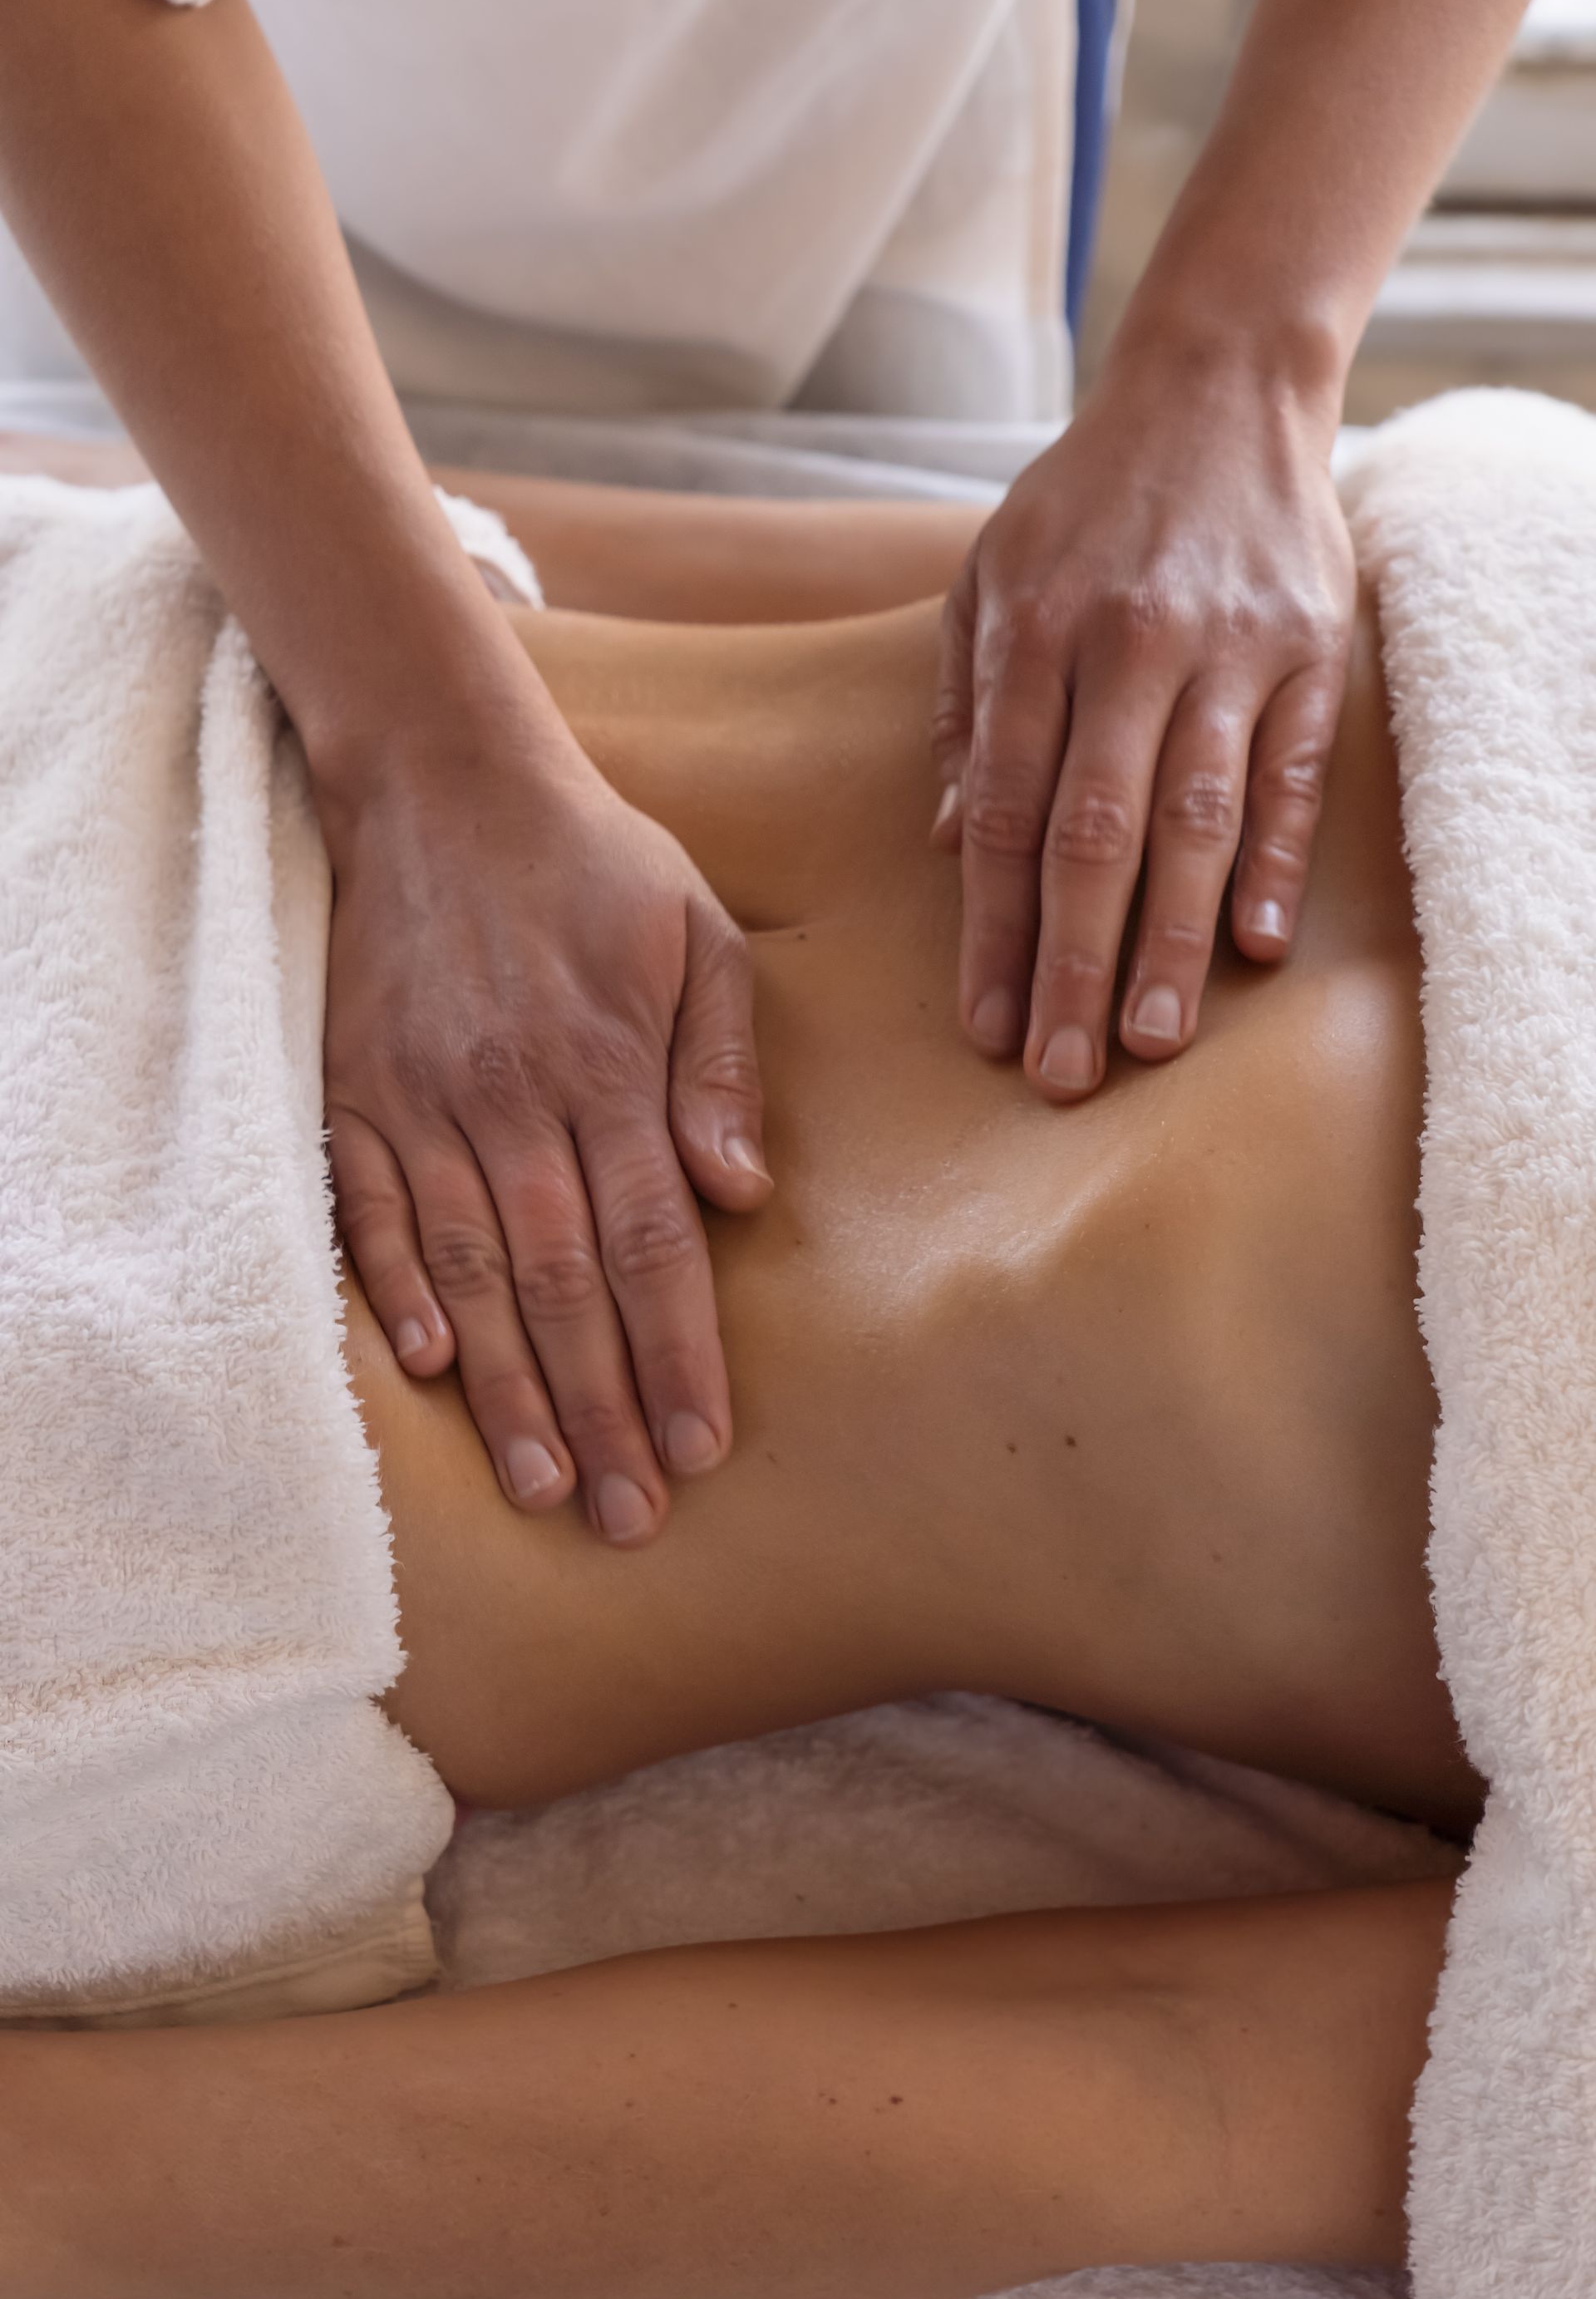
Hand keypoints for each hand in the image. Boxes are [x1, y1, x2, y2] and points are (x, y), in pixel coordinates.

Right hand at [321, 684, 770, 1544]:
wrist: (444, 782)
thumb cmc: (595, 866)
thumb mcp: (700, 935)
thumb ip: (723, 1063)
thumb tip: (742, 1189)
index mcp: (611, 1066)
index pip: (654, 1245)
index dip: (679, 1356)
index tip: (703, 1450)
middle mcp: (516, 1097)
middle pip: (564, 1284)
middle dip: (602, 1410)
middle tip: (628, 1516)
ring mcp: (424, 1099)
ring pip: (468, 1271)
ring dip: (506, 1388)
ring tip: (542, 1486)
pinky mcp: (355, 1091)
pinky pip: (368, 1212)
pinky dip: (393, 1292)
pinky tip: (430, 1373)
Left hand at [931, 346, 1355, 1098]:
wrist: (1215, 388)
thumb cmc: (1081, 503)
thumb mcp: (986, 581)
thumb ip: (968, 711)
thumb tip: (957, 844)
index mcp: (1035, 634)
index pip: (1011, 813)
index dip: (996, 930)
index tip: (986, 1025)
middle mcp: (1129, 646)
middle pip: (1096, 835)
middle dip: (1073, 965)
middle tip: (1061, 1073)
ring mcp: (1228, 649)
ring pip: (1195, 818)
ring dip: (1169, 939)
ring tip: (1149, 1040)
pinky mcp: (1308, 649)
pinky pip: (1289, 773)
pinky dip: (1273, 861)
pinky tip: (1254, 946)